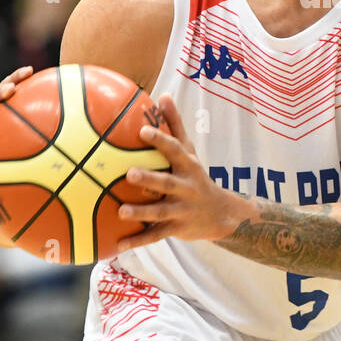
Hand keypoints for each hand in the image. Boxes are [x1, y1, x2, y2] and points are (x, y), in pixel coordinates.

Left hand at [113, 94, 246, 249]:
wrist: (223, 214)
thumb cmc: (196, 176)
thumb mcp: (189, 152)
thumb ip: (175, 125)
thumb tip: (162, 95)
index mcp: (187, 166)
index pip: (174, 151)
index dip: (160, 140)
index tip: (142, 131)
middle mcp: (186, 188)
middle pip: (167, 183)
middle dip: (149, 179)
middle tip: (129, 174)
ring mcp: (182, 210)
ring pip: (160, 213)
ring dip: (141, 213)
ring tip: (121, 212)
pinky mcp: (177, 229)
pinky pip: (155, 236)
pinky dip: (137, 241)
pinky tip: (117, 244)